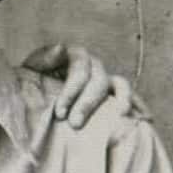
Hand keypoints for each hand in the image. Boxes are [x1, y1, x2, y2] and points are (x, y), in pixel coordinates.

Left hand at [22, 43, 150, 127]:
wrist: (35, 91)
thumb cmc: (32, 80)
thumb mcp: (31, 69)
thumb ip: (43, 59)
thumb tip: (60, 48)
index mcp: (73, 55)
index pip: (79, 69)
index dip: (71, 91)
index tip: (60, 113)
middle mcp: (92, 63)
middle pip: (97, 80)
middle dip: (87, 103)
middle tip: (75, 124)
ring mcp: (104, 76)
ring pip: (118, 85)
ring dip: (120, 101)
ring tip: (120, 116)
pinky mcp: (111, 91)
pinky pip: (127, 95)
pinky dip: (136, 104)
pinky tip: (142, 117)